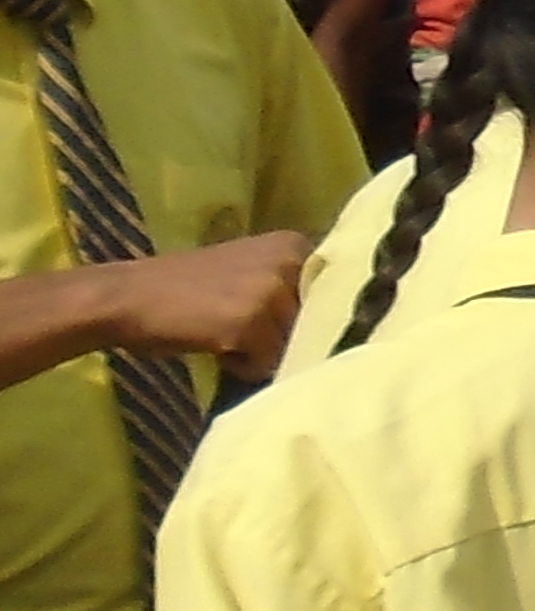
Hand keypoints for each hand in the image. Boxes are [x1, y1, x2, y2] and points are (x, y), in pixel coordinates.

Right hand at [113, 233, 311, 380]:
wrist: (126, 297)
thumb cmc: (185, 289)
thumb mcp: (247, 271)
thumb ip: (288, 285)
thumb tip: (330, 322)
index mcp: (294, 244)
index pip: (331, 293)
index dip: (307, 315)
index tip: (280, 319)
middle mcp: (290, 262)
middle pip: (315, 322)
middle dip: (284, 334)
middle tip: (240, 327)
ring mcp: (271, 293)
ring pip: (291, 345)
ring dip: (262, 352)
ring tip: (224, 335)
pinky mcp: (250, 325)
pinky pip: (265, 365)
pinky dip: (243, 366)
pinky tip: (216, 348)